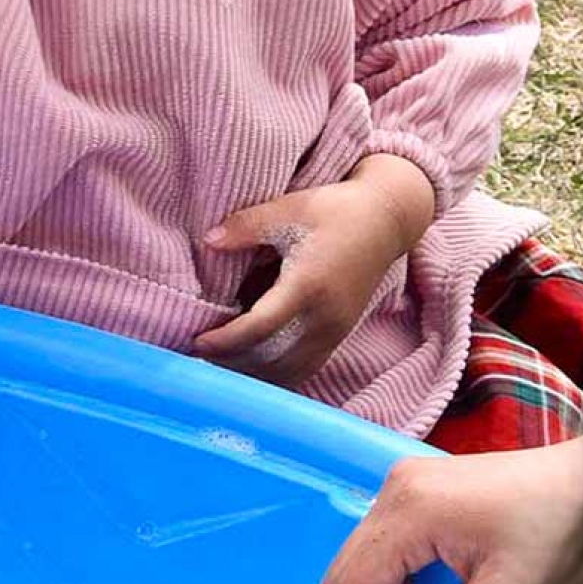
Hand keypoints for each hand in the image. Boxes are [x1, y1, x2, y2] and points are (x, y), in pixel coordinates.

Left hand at [195, 155, 437, 387]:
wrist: (386, 221)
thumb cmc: (336, 210)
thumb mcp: (289, 208)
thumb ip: (246, 226)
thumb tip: (208, 241)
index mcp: (308, 285)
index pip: (260, 327)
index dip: (225, 340)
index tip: (197, 341)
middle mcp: (324, 317)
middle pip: (271, 358)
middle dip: (231, 362)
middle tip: (196, 358)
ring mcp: (335, 330)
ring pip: (288, 371)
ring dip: (252, 373)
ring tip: (218, 366)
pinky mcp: (339, 335)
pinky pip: (304, 368)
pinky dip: (275, 374)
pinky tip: (251, 368)